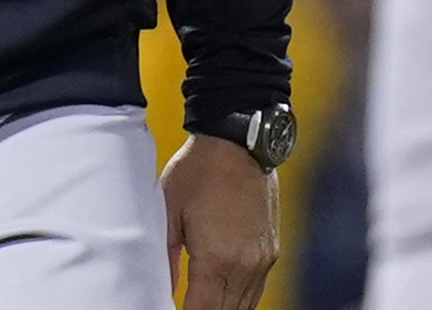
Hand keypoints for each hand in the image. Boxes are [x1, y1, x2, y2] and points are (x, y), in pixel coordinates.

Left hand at [159, 132, 276, 309]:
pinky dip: (237, 300)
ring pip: (244, 307)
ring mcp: (263, 259)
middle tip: (184, 306)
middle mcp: (246, 265)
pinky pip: (256, 290)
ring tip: (199, 303)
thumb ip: (165, 260)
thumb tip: (160, 290)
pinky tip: (220, 297)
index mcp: (218, 259)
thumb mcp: (169, 213)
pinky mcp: (271, 250)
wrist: (239, 140)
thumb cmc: (200, 170)